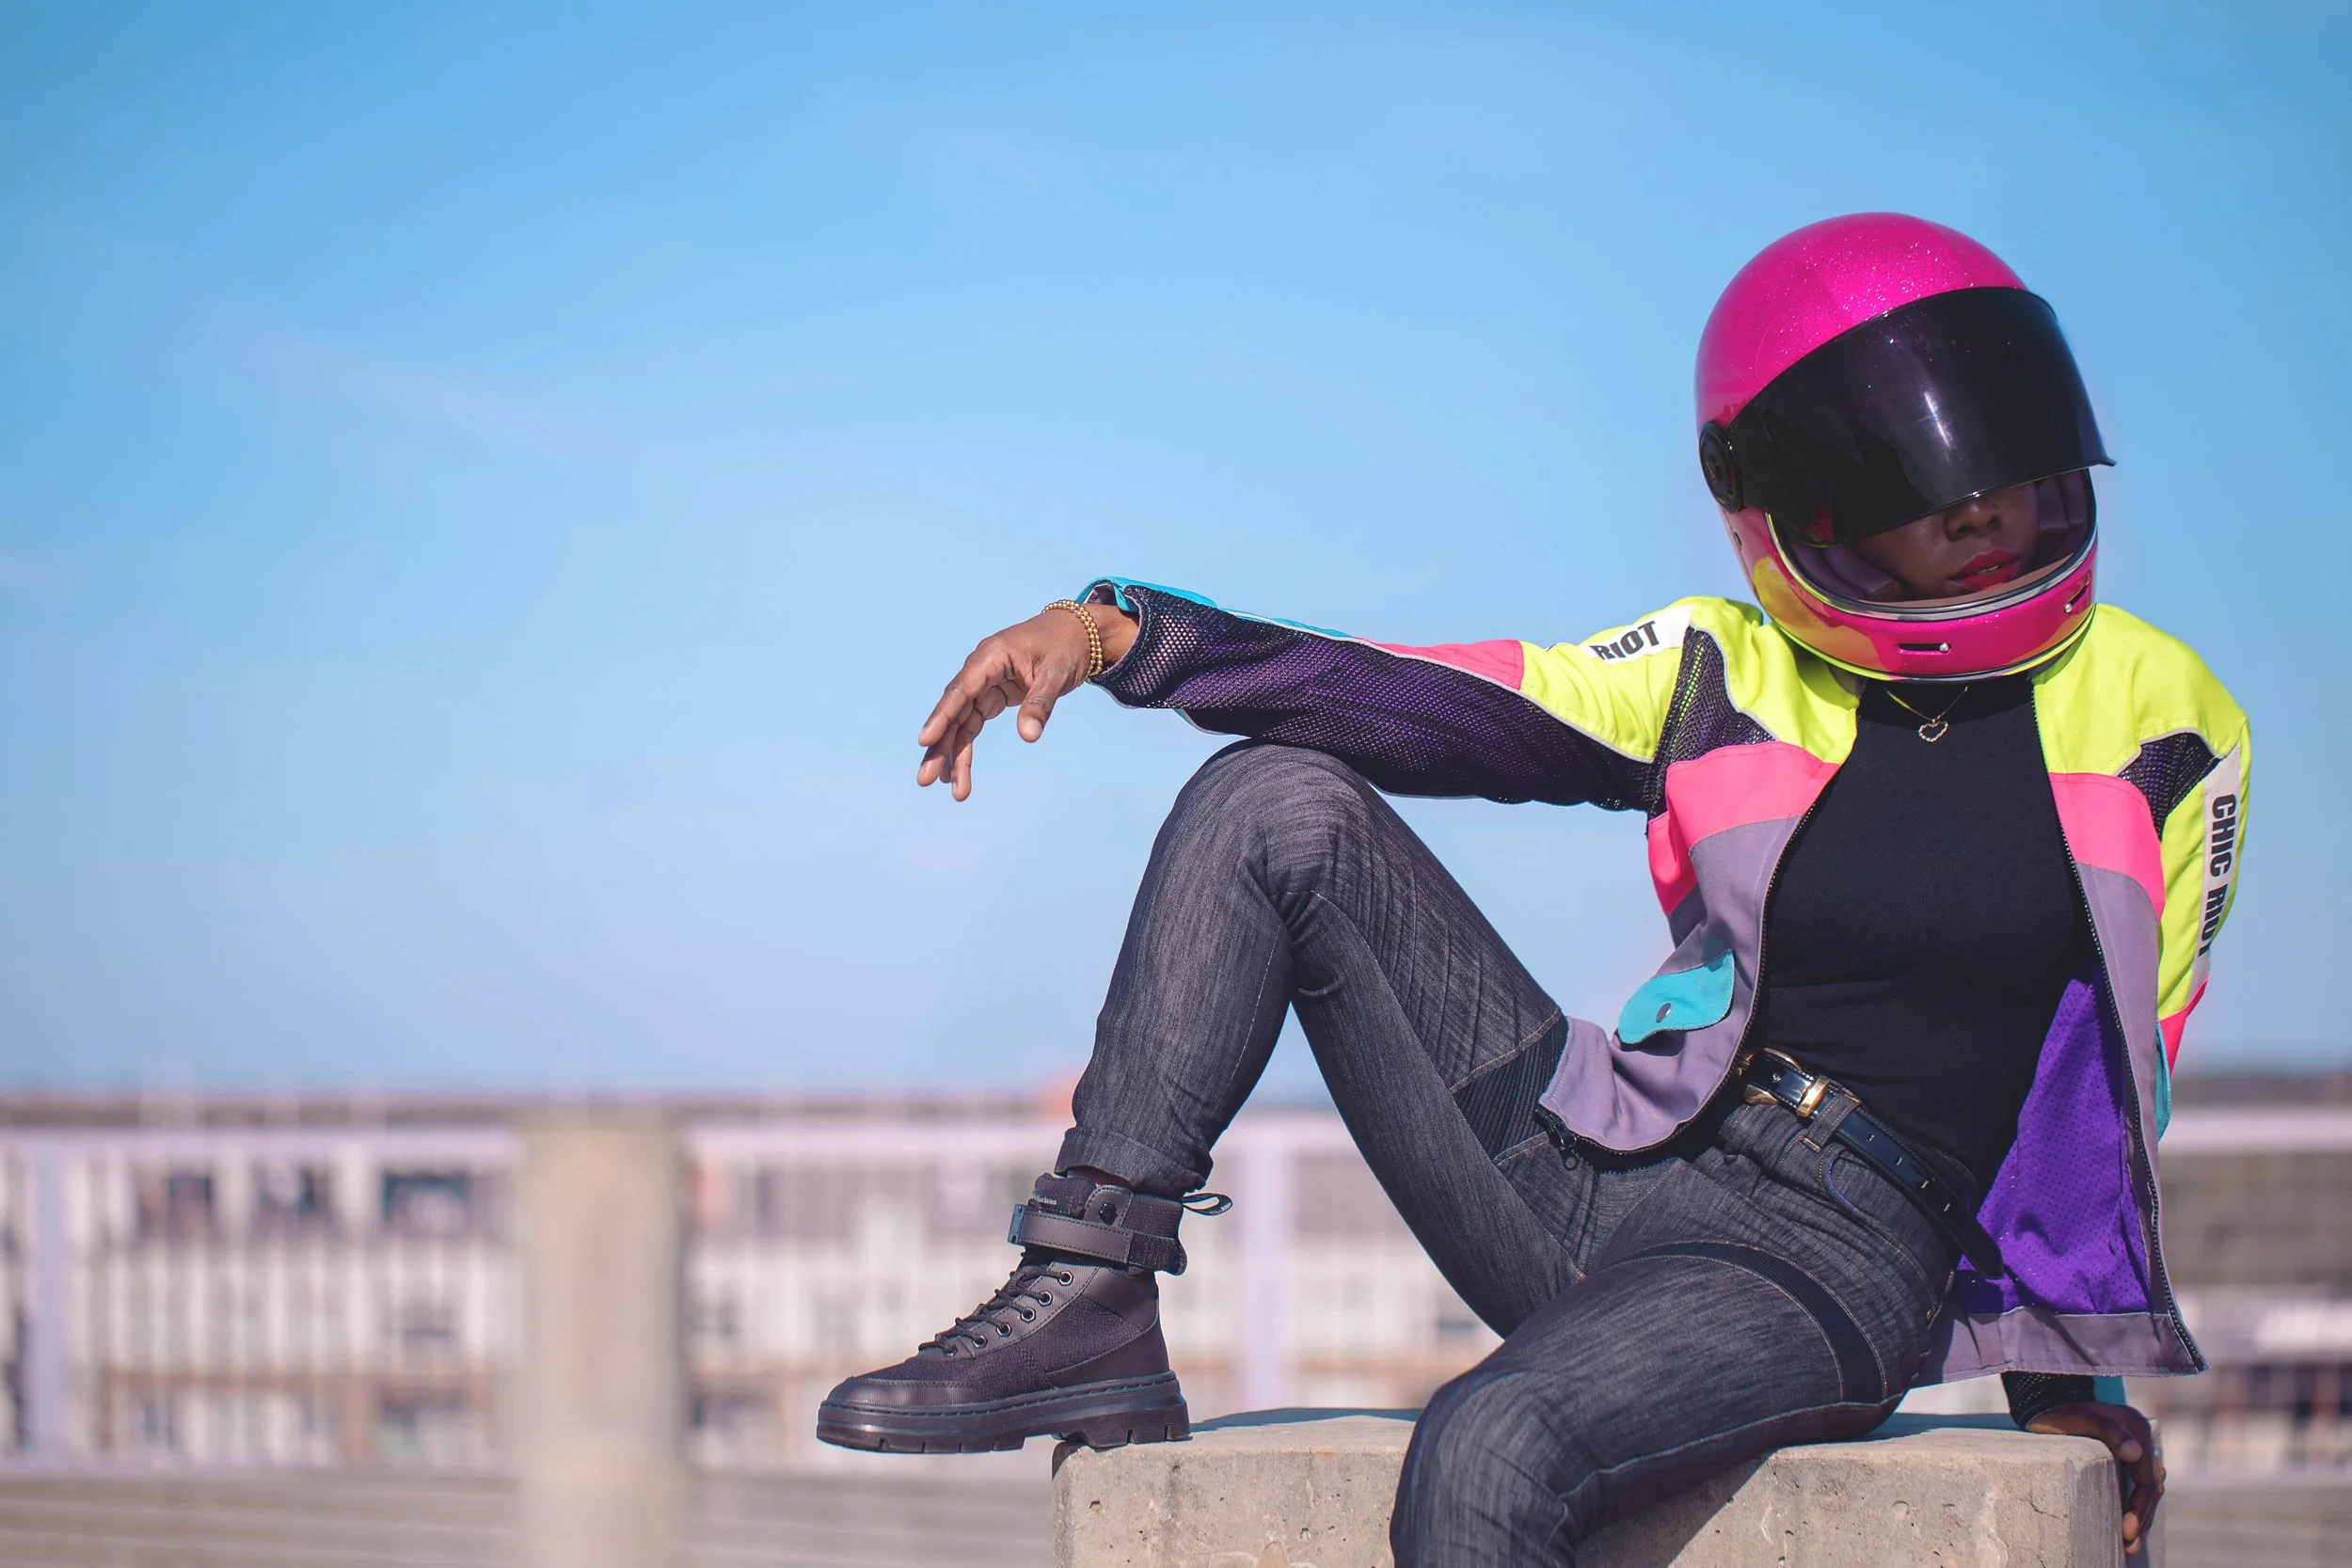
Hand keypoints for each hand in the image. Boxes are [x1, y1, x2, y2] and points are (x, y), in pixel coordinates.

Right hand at [916, 603, 1137, 799]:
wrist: (1076, 634)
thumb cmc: (1065, 648)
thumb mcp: (1057, 674)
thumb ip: (1040, 703)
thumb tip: (1029, 736)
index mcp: (990, 656)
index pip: (961, 690)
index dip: (942, 717)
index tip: (925, 741)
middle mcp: (979, 670)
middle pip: (953, 711)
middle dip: (940, 746)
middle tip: (926, 779)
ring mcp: (983, 685)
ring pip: (960, 723)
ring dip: (952, 754)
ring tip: (950, 788)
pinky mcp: (991, 697)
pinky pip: (972, 725)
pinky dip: (965, 748)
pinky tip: (957, 773)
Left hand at [2026, 1400, 2162, 1553]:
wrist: (2045, 1403)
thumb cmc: (2059, 1412)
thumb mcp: (2080, 1418)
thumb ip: (2109, 1431)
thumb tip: (2136, 1452)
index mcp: (2136, 1428)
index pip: (2147, 1476)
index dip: (2140, 1506)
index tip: (2128, 1530)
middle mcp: (2140, 1439)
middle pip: (2149, 1486)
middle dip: (2141, 1518)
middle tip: (2128, 1545)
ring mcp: (2133, 1449)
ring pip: (2145, 1489)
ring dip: (2141, 1517)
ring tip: (2129, 1545)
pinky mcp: (2122, 1458)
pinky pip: (2134, 1486)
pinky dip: (2133, 1506)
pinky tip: (2128, 1526)